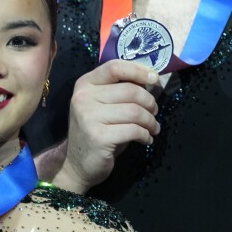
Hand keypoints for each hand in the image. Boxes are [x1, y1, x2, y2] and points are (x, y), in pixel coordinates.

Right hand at [54, 59, 161, 192]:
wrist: (77, 164)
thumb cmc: (97, 132)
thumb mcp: (104, 106)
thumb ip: (121, 91)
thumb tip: (152, 79)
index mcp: (85, 84)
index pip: (115, 67)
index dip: (139, 70)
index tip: (155, 79)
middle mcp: (83, 98)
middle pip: (130, 90)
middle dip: (150, 102)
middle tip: (154, 113)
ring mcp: (89, 117)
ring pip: (135, 111)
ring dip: (150, 121)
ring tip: (153, 128)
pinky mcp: (98, 137)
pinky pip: (133, 130)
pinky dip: (146, 135)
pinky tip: (146, 139)